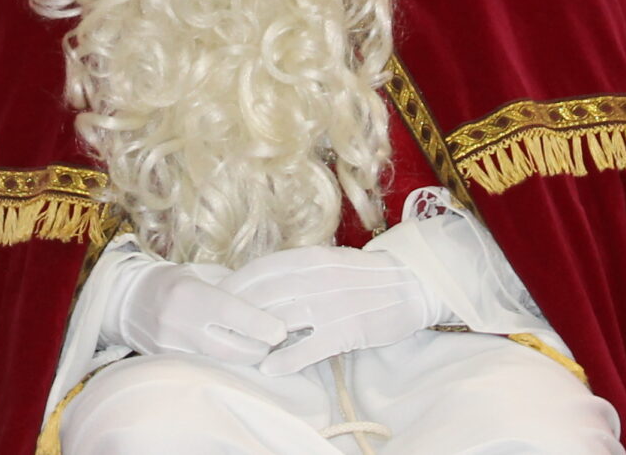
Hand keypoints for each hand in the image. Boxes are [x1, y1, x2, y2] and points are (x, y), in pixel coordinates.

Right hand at [112, 259, 290, 364]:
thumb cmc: (172, 281)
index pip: (229, 312)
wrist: (128, 301)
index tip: (281, 330)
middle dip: (259, 348)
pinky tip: (235, 352)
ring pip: (221, 362)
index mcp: (190, 293)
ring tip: (260, 347)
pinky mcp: (169, 363)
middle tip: (276, 340)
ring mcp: (172, 347)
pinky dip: (225, 361)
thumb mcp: (200, 273)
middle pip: (230, 348)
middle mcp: (179, 323)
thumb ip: (232, 284)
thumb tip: (266, 297)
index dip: (258, 323)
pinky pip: (206, 366)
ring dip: (245, 357)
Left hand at [220, 245, 437, 374]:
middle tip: (216, 328)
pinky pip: (309, 347)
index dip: (235, 285)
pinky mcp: (347, 330)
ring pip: (281, 320)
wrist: (410, 285)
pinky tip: (269, 368)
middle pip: (264, 295)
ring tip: (236, 350)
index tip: (216, 298)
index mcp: (310, 258)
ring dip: (255, 336)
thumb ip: (297, 269)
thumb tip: (261, 281)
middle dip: (236, 312)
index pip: (261, 269)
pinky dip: (286, 359)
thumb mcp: (328, 261)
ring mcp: (331, 304)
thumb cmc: (364, 276)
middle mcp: (316, 278)